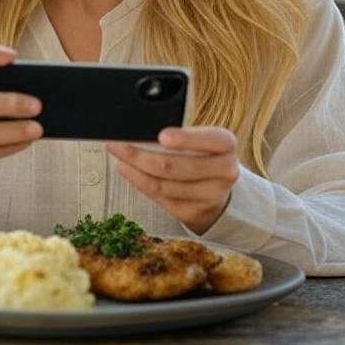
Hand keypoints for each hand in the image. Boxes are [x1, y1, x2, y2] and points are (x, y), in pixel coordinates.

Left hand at [106, 127, 239, 232]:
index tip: (162, 135)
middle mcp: (225, 171)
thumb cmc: (202, 155)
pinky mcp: (194, 212)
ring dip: (135, 169)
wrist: (216, 188)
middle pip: (176, 166)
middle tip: (118, 143)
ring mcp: (211, 196)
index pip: (210, 139)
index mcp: (227, 145)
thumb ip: (178, 135)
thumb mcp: (200, 140)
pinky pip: (161, 198)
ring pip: (164, 184)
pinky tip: (127, 170)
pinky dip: (140, 182)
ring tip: (118, 156)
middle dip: (140, 154)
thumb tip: (140, 132)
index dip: (185, 139)